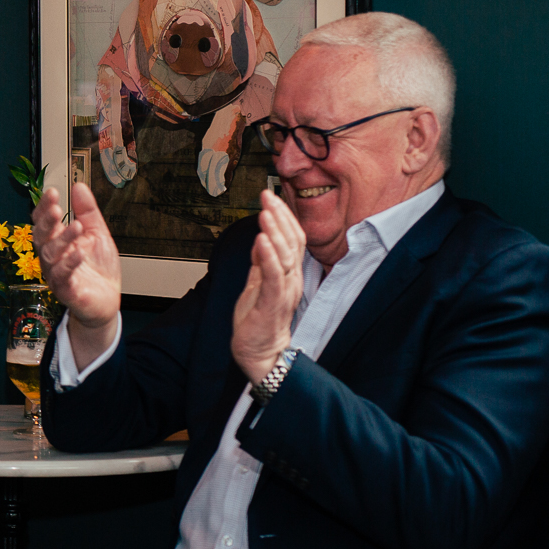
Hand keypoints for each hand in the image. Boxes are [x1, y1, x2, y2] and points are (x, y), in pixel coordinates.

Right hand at [35, 183, 122, 359]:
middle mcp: (52, 257)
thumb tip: (79, 186)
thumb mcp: (97, 233)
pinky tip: (78, 253)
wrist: (107, 300)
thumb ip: (87, 211)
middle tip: (56, 208)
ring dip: (62, 240)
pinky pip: (62, 277)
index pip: (43, 221)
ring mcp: (56, 274)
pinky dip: (69, 264)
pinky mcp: (66, 291)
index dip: (44, 207)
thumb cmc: (98, 268)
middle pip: (41, 237)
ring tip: (76, 227)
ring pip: (50, 255)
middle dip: (47, 222)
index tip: (51, 192)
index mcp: (57, 241)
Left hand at [231, 190, 304, 382]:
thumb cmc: (258, 320)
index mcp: (288, 274)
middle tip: (268, 196)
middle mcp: (291, 280)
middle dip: (280, 217)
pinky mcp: (272, 303)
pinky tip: (262, 241)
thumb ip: (260, 262)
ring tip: (265, 213)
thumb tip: (260, 238)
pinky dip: (268, 258)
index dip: (283, 217)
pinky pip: (273, 278)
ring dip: (275, 232)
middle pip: (292, 242)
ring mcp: (284, 291)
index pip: (291, 239)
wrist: (260, 352)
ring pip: (284, 257)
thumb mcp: (257, 283)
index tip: (271, 197)